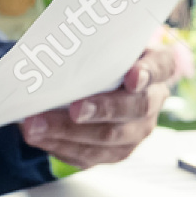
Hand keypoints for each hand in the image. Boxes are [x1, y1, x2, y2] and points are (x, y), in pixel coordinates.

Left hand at [18, 30, 192, 168]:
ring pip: (108, 138)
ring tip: (35, 127)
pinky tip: (37, 137)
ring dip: (67, 133)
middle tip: (74, 110)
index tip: (132, 77)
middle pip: (134, 109)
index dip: (147, 73)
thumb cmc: (106, 58)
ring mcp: (135, 131)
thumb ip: (99, 42)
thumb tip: (59, 41)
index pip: (160, 67)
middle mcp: (153, 101)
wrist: (108, 84)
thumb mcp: (110, 43)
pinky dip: (59, 146)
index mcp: (158, 67)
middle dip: (101, 110)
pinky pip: (88, 155)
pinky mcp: (114, 152)